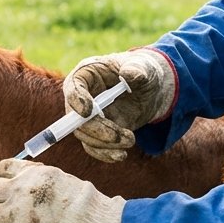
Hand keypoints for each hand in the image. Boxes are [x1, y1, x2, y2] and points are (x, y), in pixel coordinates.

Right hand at [62, 49, 176, 162]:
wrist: (150, 89)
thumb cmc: (143, 70)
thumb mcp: (144, 66)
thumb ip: (138, 69)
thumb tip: (129, 74)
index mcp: (86, 74)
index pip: (73, 88)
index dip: (77, 100)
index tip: (89, 111)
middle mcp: (82, 97)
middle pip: (76, 119)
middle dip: (96, 130)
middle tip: (118, 136)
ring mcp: (88, 117)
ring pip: (85, 136)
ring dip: (105, 144)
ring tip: (131, 140)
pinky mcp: (97, 132)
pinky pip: (94, 147)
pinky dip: (105, 154)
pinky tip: (121, 155)